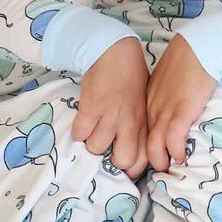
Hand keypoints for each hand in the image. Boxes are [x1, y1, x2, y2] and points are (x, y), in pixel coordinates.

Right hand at [72, 36, 149, 180]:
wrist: (116, 52)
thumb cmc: (131, 79)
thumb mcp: (144, 105)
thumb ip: (140, 127)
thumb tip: (134, 152)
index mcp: (144, 123)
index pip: (143, 160)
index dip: (131, 169)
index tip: (122, 164)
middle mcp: (130, 123)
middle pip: (123, 161)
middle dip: (111, 161)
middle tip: (106, 149)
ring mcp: (110, 115)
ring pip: (96, 148)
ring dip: (90, 142)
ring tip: (93, 130)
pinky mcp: (92, 107)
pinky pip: (79, 133)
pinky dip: (77, 131)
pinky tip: (83, 120)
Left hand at [146, 34, 217, 172]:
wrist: (198, 48)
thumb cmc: (187, 61)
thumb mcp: (168, 80)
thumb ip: (165, 95)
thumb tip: (172, 107)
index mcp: (148, 102)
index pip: (139, 130)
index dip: (141, 147)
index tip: (147, 158)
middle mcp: (153, 109)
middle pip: (140, 141)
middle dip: (144, 160)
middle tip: (154, 171)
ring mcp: (166, 111)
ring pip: (153, 146)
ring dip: (159, 161)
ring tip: (167, 169)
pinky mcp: (182, 111)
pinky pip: (173, 139)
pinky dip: (176, 152)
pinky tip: (181, 157)